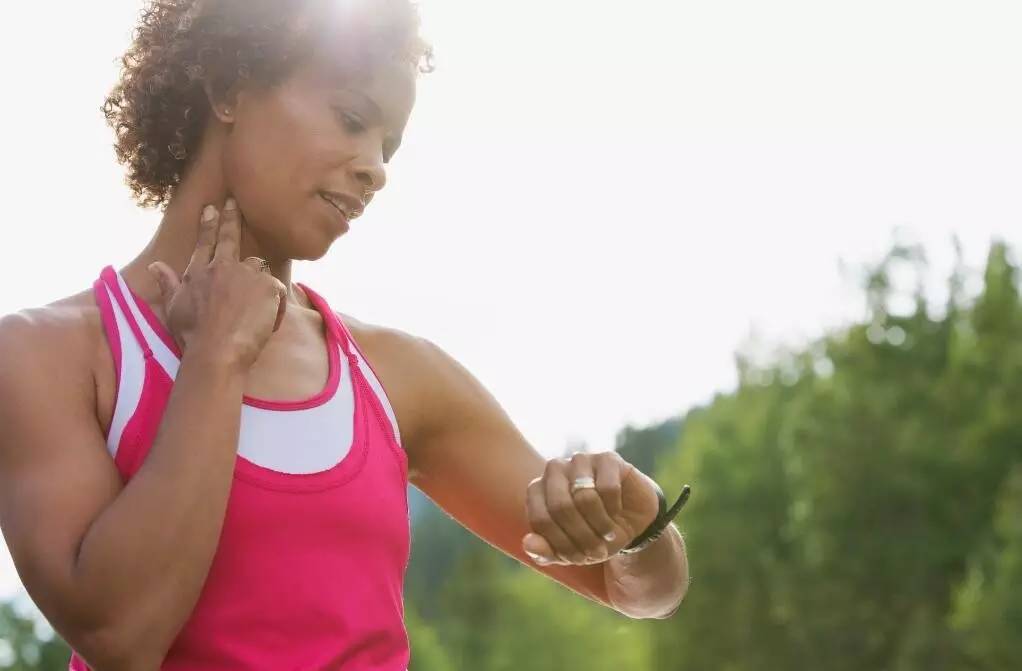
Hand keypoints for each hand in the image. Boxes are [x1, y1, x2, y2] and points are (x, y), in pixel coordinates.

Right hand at [147, 198, 287, 369]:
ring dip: (259, 280)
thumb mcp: (174, 309)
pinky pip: (277, 290)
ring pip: (258, 266)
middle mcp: (221, 267)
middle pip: (229, 237)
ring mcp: (246, 274)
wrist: (217, 351)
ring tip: (257, 306)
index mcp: (198, 273)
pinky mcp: (268, 285)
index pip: (203, 242)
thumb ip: (167, 284)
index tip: (211, 208)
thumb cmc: (193, 336)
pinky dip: (275, 306)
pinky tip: (267, 323)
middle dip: (231, 218)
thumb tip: (154, 266)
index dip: (208, 224)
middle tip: (234, 203)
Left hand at [522, 451, 660, 566]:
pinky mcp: (607, 458)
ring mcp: (580, 460)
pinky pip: (608, 488)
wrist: (632, 521)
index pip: (541, 519)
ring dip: (600, 525)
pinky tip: (617, 512)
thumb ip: (545, 551)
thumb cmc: (594, 533)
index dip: (561, 544)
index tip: (579, 558)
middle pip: (560, 506)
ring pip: (585, 497)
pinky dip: (615, 509)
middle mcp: (554, 470)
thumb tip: (527, 543)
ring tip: (607, 534)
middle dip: (581, 536)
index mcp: (537, 490)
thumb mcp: (569, 550)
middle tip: (597, 551)